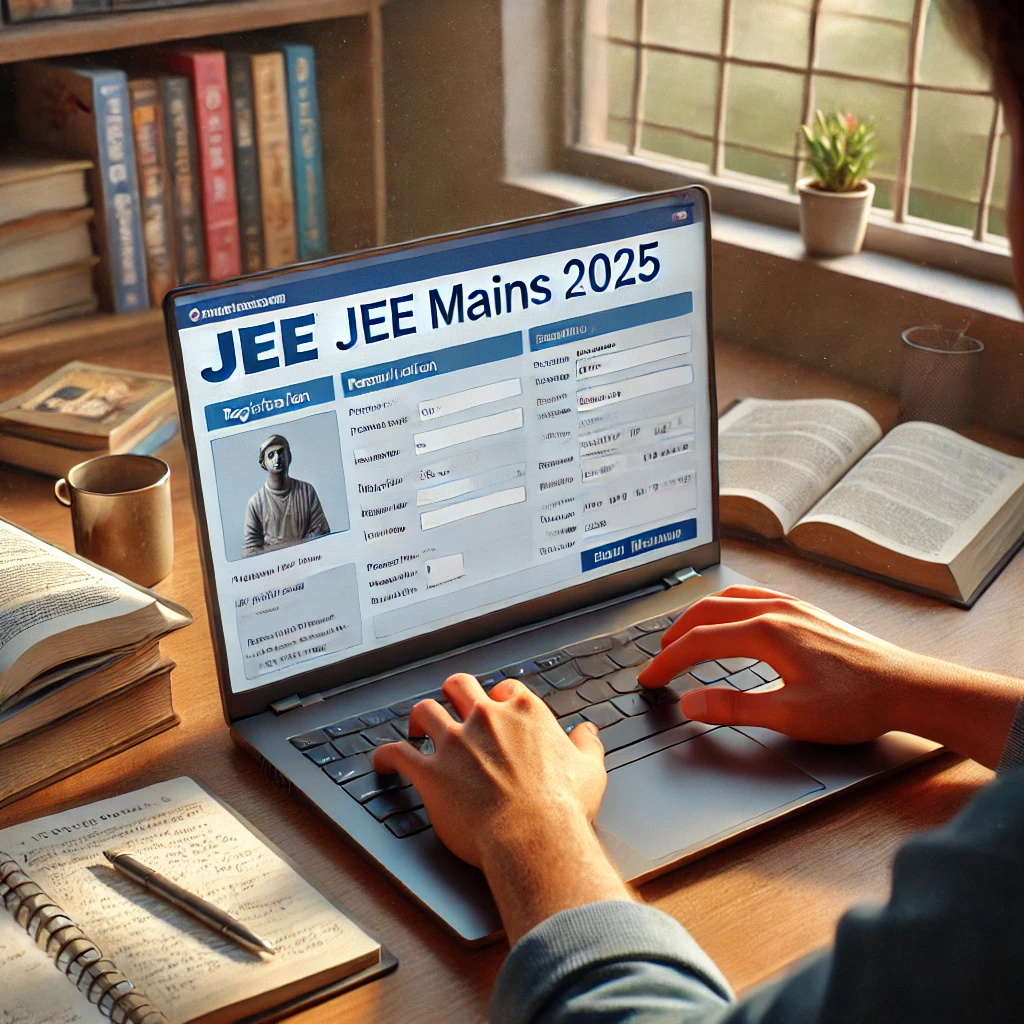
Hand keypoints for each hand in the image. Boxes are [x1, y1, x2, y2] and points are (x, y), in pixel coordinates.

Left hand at [374, 673, 605, 865]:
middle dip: (453, 694)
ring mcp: (454, 743)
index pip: (505, 689)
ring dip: (418, 719)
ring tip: (416, 728)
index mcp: (523, 712)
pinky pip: (397, 754)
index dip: (498, 699)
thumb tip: (586, 732)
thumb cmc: (562, 808)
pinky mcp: (429, 772)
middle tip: (451, 706)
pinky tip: (382, 761)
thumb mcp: (589, 770)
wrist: (534, 838)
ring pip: (424, 711)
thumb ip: (586, 745)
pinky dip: (385, 756)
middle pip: (459, 685)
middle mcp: (485, 719)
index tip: (497, 711)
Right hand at [637, 584, 908, 743]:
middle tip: (658, 660)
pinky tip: (731, 619)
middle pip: (708, 612)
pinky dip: (726, 607)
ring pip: (729, 599)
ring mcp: (793, 606)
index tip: (648, 679)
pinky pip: (753, 596)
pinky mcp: (807, 611)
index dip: (667, 661)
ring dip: (699, 616)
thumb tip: (691, 703)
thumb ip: (734, 707)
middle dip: (676, 636)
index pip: (699, 642)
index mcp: (766, 632)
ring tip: (683, 636)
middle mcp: (776, 610)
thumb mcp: (791, 715)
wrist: (909, 688)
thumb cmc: (857, 703)